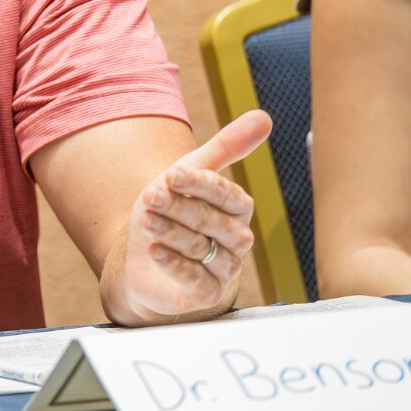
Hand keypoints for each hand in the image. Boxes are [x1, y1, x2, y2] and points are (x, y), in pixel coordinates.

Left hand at [116, 111, 270, 321]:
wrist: (145, 260)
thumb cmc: (171, 213)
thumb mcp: (189, 177)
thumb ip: (225, 148)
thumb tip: (264, 116)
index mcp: (237, 208)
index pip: (225, 194)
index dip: (199, 184)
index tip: (172, 174)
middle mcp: (237, 238)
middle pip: (211, 221)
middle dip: (178, 208)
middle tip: (150, 198)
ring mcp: (225, 268)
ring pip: (202, 248)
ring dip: (170, 232)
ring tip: (146, 221)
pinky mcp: (208, 294)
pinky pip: (196, 279)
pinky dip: (174, 264)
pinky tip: (154, 251)